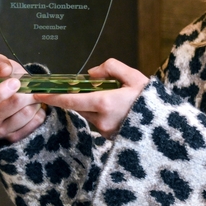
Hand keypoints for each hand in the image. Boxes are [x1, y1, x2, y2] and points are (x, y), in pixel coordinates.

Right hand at [0, 54, 46, 142]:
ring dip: (34, 104)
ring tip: (33, 100)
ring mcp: (0, 131)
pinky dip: (39, 115)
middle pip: (9, 107)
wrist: (25, 99)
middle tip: (31, 90)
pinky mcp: (15, 139)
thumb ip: (0, 64)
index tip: (16, 82)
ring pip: (25, 114)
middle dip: (26, 95)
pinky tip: (36, 111)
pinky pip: (33, 125)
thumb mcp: (7, 68)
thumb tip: (3, 70)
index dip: (1, 92)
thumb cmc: (13, 82)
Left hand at [33, 58, 148, 138]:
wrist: (167, 127)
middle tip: (76, 87)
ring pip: (87, 114)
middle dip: (74, 96)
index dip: (52, 97)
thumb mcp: (135, 77)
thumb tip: (92, 73)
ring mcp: (104, 131)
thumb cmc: (152, 100)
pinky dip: (98, 112)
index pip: (70, 99)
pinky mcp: (109, 137)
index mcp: (105, 103)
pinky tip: (114, 107)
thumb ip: (112, 68)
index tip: (38, 94)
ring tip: (107, 96)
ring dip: (89, 104)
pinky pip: (96, 121)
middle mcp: (101, 119)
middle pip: (77, 106)